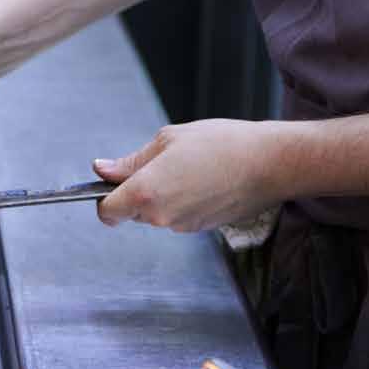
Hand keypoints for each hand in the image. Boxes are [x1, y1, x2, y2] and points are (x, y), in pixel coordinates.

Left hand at [93, 119, 283, 233]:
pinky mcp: (199, 229)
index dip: (104, 197)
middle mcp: (160, 217)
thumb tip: (102, 169)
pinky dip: (181, 200)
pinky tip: (201, 180)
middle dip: (138, 190)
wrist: (267, 164)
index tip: (113, 182)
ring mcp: (181, 226)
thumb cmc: (220, 144)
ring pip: (155, 213)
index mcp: (146, 193)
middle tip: (163, 161)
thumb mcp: (169, 140)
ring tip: (187, 167)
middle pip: (132, 211)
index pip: (107, 212)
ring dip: (161, 194)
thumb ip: (132, 160)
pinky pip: (176, 215)